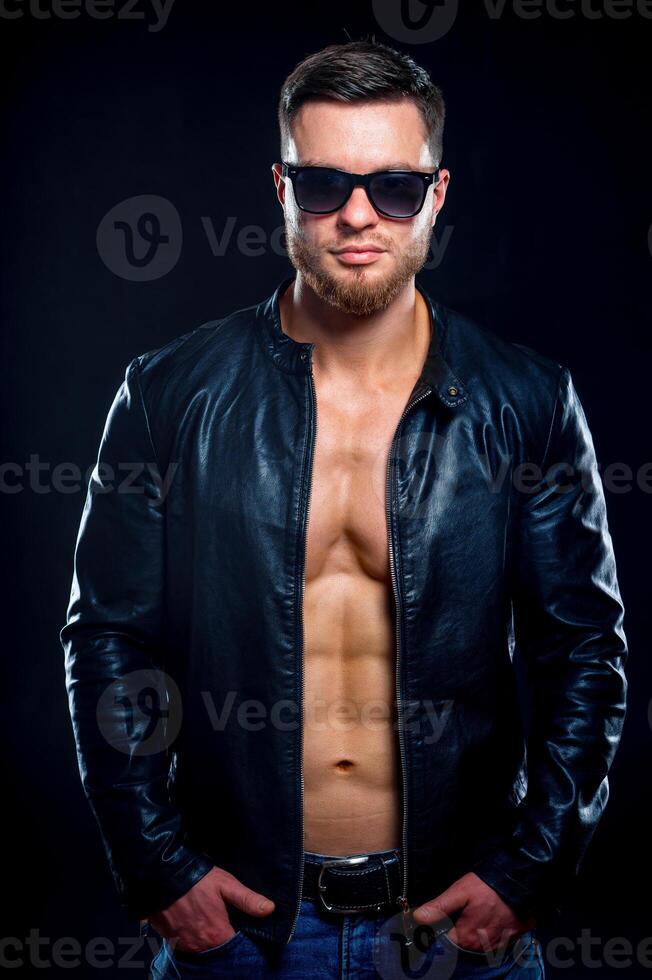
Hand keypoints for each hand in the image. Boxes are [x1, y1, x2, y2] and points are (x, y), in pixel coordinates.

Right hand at [148, 866, 274, 952]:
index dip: (239, 937)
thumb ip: (248, 900)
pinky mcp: (170, 939)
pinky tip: (193, 921)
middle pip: (217, 949)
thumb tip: (270, 909)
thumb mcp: (226, 884)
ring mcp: (184, 944)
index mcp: (217, 934)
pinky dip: (191, 937)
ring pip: (201, 947)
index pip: (234, 947)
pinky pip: (185, 944)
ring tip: (207, 920)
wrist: (163, 875)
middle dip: (222, 938)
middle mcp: (200, 945)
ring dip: (206, 938)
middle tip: (223, 920)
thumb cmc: (197, 879)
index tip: (239, 925)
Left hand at [411, 872, 535, 953]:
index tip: (448, 913)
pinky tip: (491, 914)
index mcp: (466, 937)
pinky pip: (495, 938)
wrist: (517, 882)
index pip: (447, 939)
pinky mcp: (510, 938)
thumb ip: (439, 907)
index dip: (444, 926)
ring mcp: (498, 944)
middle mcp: (481, 946)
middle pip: (463, 940)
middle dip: (461, 926)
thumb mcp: (459, 892)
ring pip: (479, 939)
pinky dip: (491, 928)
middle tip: (466, 908)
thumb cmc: (486, 886)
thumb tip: (417, 917)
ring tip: (479, 910)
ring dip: (476, 928)